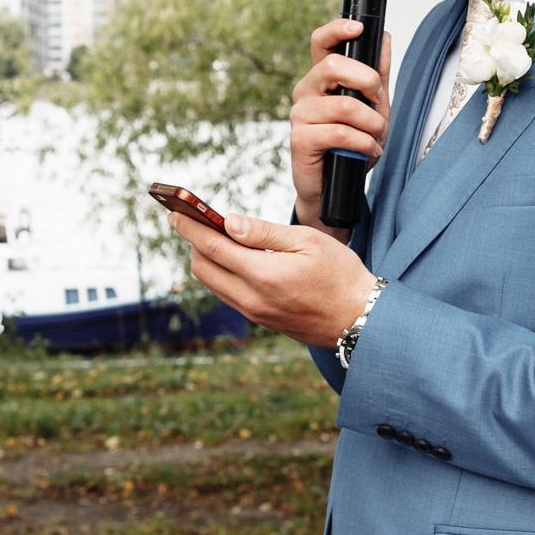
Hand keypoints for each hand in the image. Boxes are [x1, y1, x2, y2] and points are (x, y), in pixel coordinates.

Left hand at [170, 212, 378, 349]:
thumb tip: (228, 222)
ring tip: (214, 237)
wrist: (360, 320)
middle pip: (202, 268)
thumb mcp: (307, 242)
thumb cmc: (340, 275)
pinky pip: (227, 295)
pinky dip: (222, 275)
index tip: (174, 213)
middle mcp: (251, 299)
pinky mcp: (261, 321)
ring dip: (206, 260)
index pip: (212, 247)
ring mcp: (254, 313)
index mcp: (263, 275)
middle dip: (194, 243)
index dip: (190, 227)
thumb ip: (264, 233)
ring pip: (212, 284)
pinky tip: (233, 259)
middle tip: (195, 221)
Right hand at [291, 19, 393, 239]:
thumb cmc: (352, 145)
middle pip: (334, 66)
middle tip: (378, 101)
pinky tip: (368, 152)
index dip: (337, 30)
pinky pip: (341, 133)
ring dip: (373, 124)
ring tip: (376, 137)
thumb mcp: (374, 106)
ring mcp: (300, 115)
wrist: (337, 188)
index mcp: (321, 79)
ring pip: (345, 105)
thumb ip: (378, 74)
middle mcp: (306, 92)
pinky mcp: (300, 139)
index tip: (358, 28)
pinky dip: (365, 144)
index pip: (321, 43)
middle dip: (368, 82)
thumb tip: (384, 38)